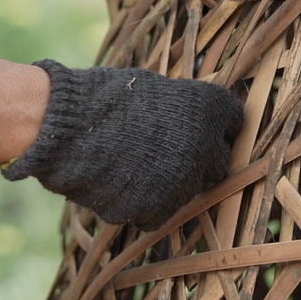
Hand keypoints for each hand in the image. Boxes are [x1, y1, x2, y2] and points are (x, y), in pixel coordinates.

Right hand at [1, 60, 243, 229]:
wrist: (65, 127)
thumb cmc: (104, 97)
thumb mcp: (153, 87)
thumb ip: (182, 108)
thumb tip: (192, 121)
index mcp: (208, 109)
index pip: (235, 122)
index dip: (219, 125)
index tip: (204, 125)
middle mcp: (205, 148)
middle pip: (220, 163)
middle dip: (202, 158)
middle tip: (172, 151)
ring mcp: (181, 184)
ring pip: (189, 191)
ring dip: (173, 183)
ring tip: (136, 165)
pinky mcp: (154, 211)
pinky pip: (158, 212)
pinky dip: (146, 203)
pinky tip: (123, 184)